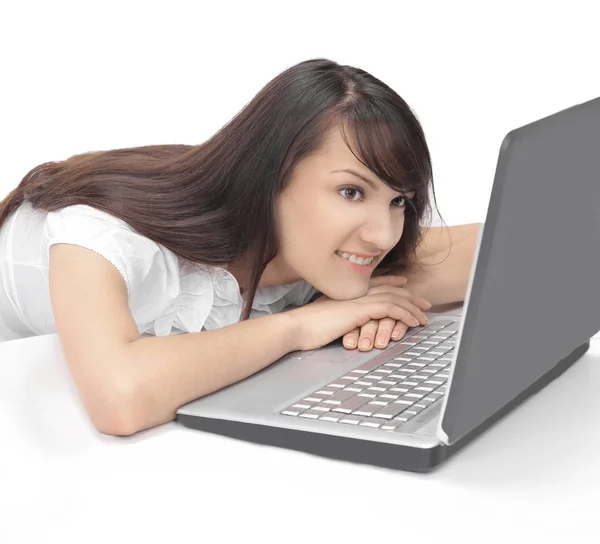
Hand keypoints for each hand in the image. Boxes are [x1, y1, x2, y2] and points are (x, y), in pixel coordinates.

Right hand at [286, 276, 431, 352]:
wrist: (298, 327)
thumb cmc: (307, 326)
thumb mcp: (326, 317)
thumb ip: (339, 314)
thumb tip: (345, 320)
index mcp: (347, 291)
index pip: (375, 283)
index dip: (392, 282)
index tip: (404, 283)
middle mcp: (355, 291)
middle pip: (389, 289)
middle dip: (409, 296)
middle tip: (424, 303)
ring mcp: (359, 299)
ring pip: (394, 299)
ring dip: (412, 308)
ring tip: (424, 317)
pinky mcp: (362, 309)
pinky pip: (391, 310)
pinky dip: (405, 315)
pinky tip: (414, 322)